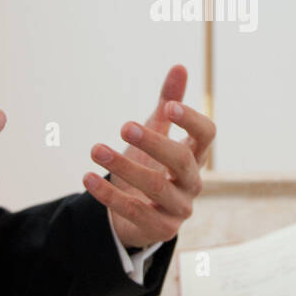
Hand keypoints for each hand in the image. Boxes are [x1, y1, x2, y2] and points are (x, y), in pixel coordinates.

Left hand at [83, 64, 215, 248]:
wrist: (137, 215)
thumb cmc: (151, 167)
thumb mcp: (157, 134)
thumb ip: (168, 103)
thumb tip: (180, 66)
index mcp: (195, 155)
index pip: (207, 135)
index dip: (192, 120)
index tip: (169, 107)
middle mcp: (192, 182)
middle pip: (182, 160)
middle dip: (153, 142)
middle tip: (124, 126)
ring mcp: (179, 208)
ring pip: (155, 186)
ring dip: (124, 166)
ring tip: (95, 149)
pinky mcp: (161, 229)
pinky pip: (134, 211)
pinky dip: (108, 194)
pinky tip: (88, 176)